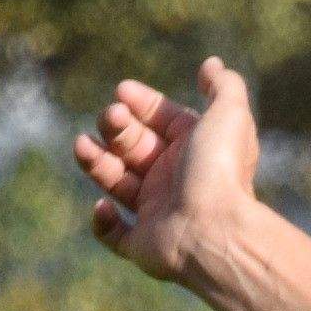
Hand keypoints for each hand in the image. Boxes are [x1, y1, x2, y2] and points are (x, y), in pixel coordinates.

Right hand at [74, 59, 263, 290]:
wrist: (215, 230)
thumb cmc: (219, 170)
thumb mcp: (229, 114)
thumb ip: (223, 85)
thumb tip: (211, 64)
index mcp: (192, 148)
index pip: (161, 119)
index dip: (141, 103)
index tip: (122, 92)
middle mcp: (173, 178)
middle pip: (133, 145)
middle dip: (116, 128)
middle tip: (110, 118)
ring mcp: (157, 212)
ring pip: (117, 182)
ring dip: (97, 162)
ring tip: (81, 146)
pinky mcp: (142, 246)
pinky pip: (114, 234)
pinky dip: (103, 221)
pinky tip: (104, 205)